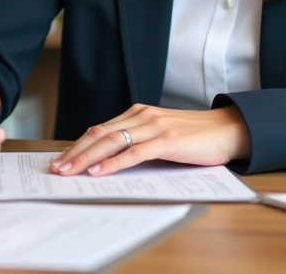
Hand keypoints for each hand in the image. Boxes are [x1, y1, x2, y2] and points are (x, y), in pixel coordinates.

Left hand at [49, 103, 249, 176]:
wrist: (228, 130)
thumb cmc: (195, 137)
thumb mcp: (161, 136)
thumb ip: (138, 142)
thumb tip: (109, 161)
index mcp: (138, 114)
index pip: (100, 129)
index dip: (78, 145)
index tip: (61, 159)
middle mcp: (143, 116)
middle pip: (100, 134)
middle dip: (75, 152)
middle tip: (57, 168)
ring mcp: (155, 126)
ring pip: (113, 142)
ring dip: (87, 158)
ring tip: (70, 171)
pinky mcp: (169, 140)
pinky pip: (135, 153)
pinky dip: (114, 163)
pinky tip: (100, 172)